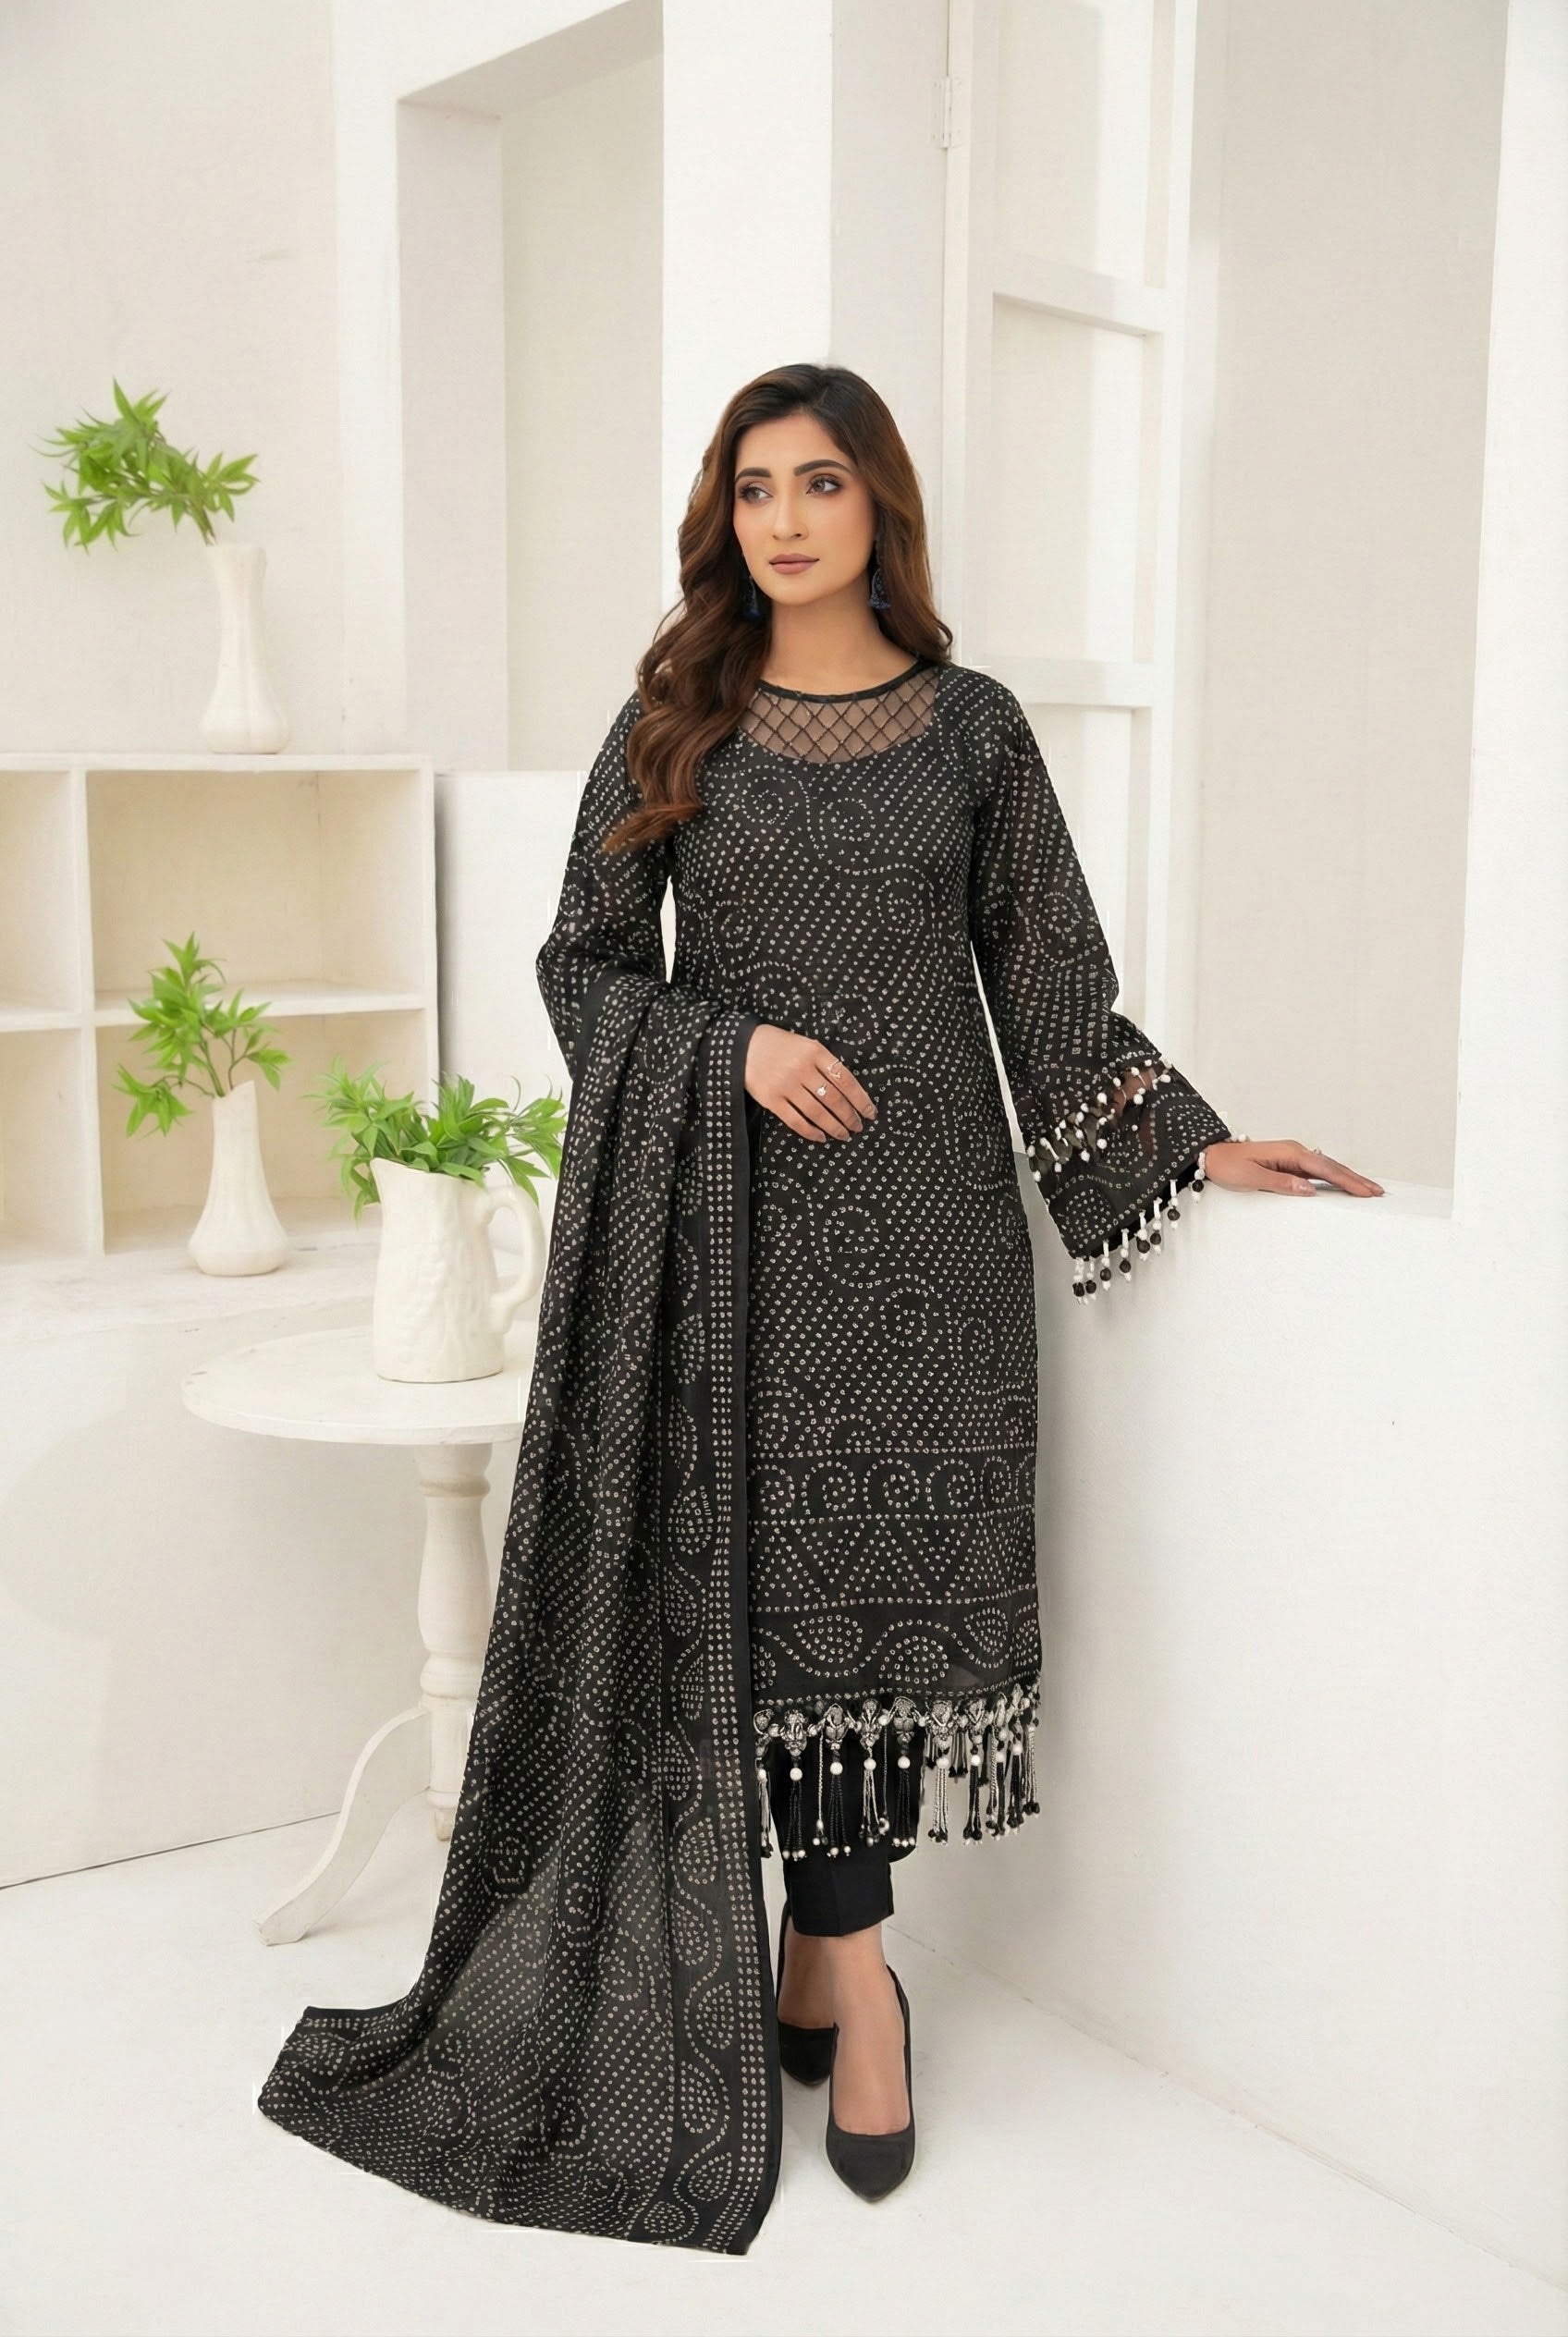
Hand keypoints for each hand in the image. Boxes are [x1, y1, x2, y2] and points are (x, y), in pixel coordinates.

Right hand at [744, 1023, 876, 1141]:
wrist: (744, 1046)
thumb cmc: (781, 1046)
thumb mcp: (806, 1045)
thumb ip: (825, 1063)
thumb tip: (849, 1092)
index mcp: (815, 1052)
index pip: (846, 1080)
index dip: (861, 1099)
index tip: (870, 1113)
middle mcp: (802, 1068)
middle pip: (834, 1099)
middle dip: (850, 1117)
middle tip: (858, 1127)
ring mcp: (786, 1085)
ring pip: (817, 1112)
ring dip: (834, 1127)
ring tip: (844, 1135)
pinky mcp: (771, 1099)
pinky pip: (795, 1120)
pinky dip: (811, 1132)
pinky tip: (821, 1137)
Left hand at [1203, 1138, 1383, 1196]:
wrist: (1212, 1156)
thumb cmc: (1228, 1166)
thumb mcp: (1251, 1178)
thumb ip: (1280, 1184)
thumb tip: (1309, 1189)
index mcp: (1289, 1153)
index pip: (1324, 1169)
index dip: (1347, 1180)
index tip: (1365, 1190)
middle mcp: (1294, 1151)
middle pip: (1331, 1166)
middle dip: (1355, 1179)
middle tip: (1377, 1191)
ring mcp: (1293, 1157)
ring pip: (1327, 1168)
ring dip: (1347, 1179)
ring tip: (1367, 1189)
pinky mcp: (1289, 1164)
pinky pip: (1317, 1172)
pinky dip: (1333, 1178)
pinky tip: (1343, 1186)